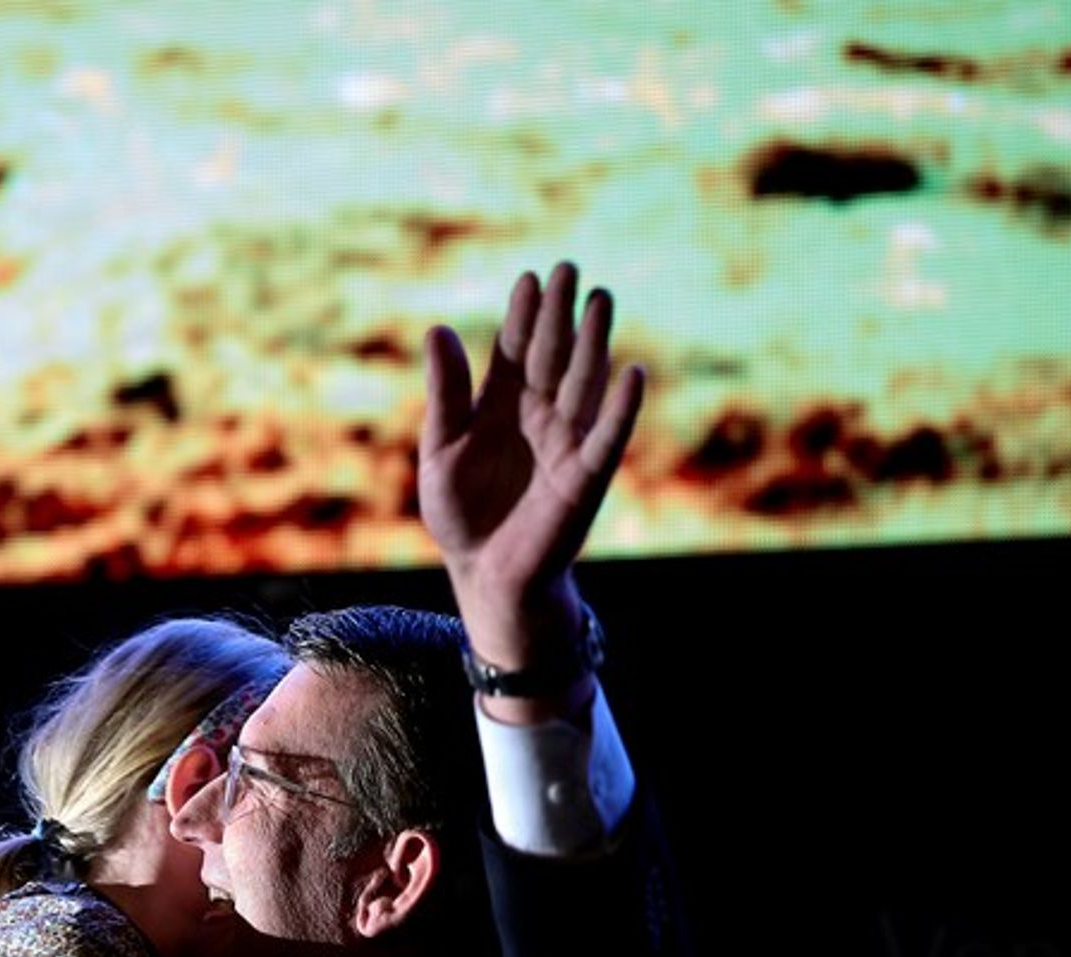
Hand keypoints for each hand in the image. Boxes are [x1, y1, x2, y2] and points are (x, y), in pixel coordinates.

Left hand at [419, 261, 646, 675]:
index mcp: (501, 405)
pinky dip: (620, 408)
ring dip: (594, 345)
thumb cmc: (460, 512)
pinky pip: (607, 437)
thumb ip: (446, 393)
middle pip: (554, 356)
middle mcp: (539, 415)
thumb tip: (439, 330)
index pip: (517, 349)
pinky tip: (631, 373)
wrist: (484, 573)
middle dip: (561, 315)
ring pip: (583, 384)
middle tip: (570, 270)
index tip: (531, 277)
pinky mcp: (586, 477)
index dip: (524, 315)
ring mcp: (566, 442)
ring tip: (602, 301)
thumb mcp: (441, 447)